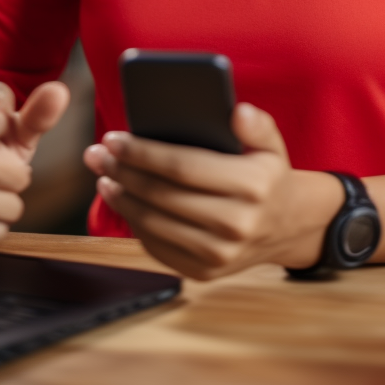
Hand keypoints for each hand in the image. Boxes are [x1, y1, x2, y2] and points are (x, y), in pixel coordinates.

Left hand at [83, 103, 343, 279]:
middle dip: (123, 172)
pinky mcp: (204, 273)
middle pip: (162, 195)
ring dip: (122, 198)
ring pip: (154, 223)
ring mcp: (219, 255)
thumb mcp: (272, 145)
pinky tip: (123, 201)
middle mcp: (236, 225)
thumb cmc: (268, 177)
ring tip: (103, 176)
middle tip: (97, 154)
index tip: (114, 138)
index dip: (143, 152)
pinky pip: (158, 247)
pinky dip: (134, 224)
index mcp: (252, 187)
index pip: (183, 167)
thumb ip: (257, 125)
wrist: (287, 227)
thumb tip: (237, 111)